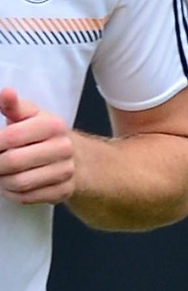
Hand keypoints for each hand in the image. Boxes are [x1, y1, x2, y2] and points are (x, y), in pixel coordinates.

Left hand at [0, 87, 76, 205]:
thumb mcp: (30, 115)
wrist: (77, 158)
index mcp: (53, 125)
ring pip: (19, 183)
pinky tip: (9, 185)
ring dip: (1, 181)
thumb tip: (6, 93)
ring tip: (0, 173)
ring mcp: (65, 172)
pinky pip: (28, 197)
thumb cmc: (44, 134)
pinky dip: (12, 193)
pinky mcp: (63, 192)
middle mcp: (63, 148)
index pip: (11, 136)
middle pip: (13, 162)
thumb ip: (12, 105)